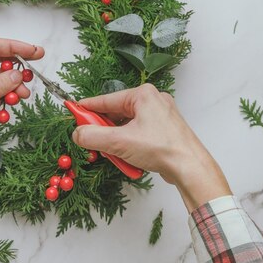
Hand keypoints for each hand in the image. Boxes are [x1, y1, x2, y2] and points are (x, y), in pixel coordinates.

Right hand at [72, 84, 230, 211]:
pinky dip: (128, 145)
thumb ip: (93, 136)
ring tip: (114, 154)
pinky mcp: (163, 131)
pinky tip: (127, 158)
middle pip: (115, 113)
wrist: (190, 168)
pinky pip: (137, 134)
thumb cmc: (162, 149)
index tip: (73, 111)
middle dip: (103, 130)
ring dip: (116, 141)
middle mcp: (152, 101)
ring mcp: (159, 116)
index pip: (106, 100)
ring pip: (125, 125)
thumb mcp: (119, 142)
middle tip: (92, 141)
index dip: (87, 108)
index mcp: (143, 95)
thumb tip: (78, 133)